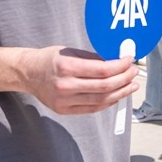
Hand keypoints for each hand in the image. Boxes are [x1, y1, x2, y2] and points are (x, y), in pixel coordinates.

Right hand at [22, 46, 138, 114]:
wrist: (28, 74)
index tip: (130, 60)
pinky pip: (92, 108)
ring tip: (131, 85)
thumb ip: (93, 58)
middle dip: (124, 79)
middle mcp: (65, 86)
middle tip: (134, 72)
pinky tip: (117, 95)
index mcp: (67, 67)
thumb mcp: (70, 51)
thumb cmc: (49, 60)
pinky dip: (108, 103)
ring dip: (120, 93)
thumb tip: (117, 60)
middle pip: (104, 86)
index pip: (102, 70)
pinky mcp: (64, 110)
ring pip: (101, 100)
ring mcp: (64, 101)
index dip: (120, 66)